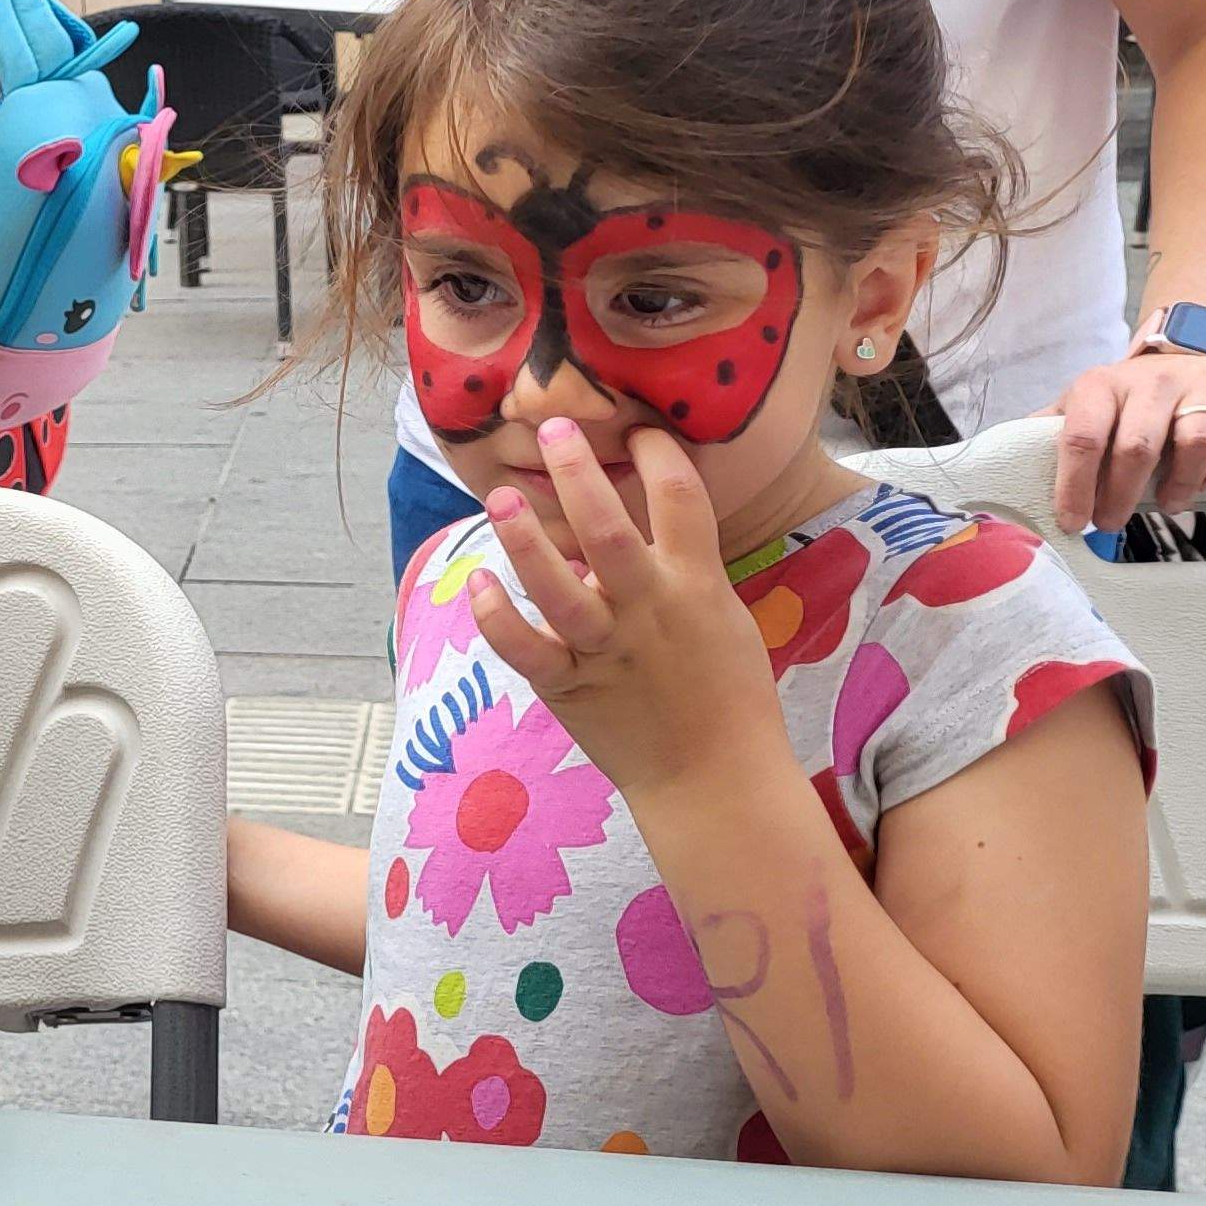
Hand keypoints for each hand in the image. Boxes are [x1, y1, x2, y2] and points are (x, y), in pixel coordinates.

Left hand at [464, 422, 787, 801]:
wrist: (716, 778)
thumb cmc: (726, 692)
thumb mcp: (720, 616)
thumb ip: (679, 568)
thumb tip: (626, 522)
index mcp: (696, 584)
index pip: (681, 499)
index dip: (658, 453)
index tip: (637, 427)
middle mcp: (647, 610)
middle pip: (610, 531)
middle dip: (579, 475)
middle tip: (552, 429)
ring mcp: (605, 648)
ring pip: (559, 589)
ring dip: (526, 542)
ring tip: (501, 498)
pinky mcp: (568, 686)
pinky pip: (525, 649)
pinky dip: (497, 618)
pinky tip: (479, 582)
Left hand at [1045, 349, 1205, 531]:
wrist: (1191, 349)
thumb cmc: (1130, 393)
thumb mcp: (1085, 403)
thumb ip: (1050, 430)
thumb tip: (1008, 463)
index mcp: (1101, 385)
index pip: (1082, 437)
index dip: (1074, 485)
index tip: (1073, 520)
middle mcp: (1151, 381)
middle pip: (1137, 447)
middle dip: (1121, 495)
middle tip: (1112, 522)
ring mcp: (1202, 385)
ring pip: (1195, 442)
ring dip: (1181, 485)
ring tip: (1167, 503)